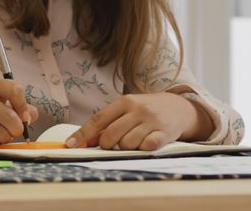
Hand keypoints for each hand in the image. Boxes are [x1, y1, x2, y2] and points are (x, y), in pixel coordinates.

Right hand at [0, 79, 38, 146]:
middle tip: (13, 129)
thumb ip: (22, 107)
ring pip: (2, 133)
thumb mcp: (3, 102)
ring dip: (4, 137)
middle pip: (11, 118)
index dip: (23, 106)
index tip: (25, 118)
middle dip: (16, 129)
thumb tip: (32, 115)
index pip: (15, 89)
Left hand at [64, 93, 206, 150]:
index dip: (83, 134)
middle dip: (107, 145)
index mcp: (125, 102)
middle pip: (111, 135)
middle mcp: (137, 110)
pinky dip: (142, 149)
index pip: (98, 119)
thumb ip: (109, 122)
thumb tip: (84, 140)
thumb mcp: (128, 110)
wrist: (180, 107)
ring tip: (134, 140)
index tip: (70, 144)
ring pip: (127, 144)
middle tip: (113, 145)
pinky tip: (146, 143)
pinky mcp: (164, 133)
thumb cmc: (147, 110)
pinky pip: (146, 147)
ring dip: (126, 148)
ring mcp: (151, 121)